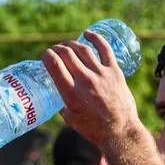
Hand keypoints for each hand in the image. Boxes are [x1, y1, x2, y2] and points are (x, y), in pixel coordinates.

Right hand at [41, 30, 140, 145]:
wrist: (120, 131)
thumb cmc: (93, 128)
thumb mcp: (70, 118)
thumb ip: (62, 104)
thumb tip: (58, 94)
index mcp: (71, 93)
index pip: (54, 64)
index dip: (46, 55)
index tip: (44, 55)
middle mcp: (85, 80)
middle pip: (67, 54)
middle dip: (57, 48)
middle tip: (54, 51)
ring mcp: (101, 74)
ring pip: (83, 49)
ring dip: (71, 44)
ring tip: (66, 45)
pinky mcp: (115, 72)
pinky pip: (105, 49)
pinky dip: (95, 38)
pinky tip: (87, 34)